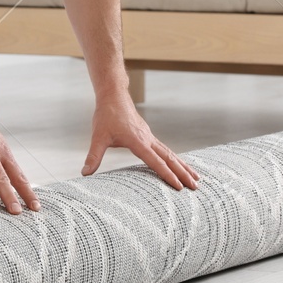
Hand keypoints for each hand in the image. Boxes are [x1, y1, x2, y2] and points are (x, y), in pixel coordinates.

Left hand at [83, 93, 200, 190]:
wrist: (113, 95)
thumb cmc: (106, 115)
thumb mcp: (98, 137)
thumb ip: (93, 156)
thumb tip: (85, 173)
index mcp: (138, 141)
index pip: (155, 161)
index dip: (167, 175)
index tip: (179, 186)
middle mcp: (147, 139)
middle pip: (170, 158)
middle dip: (183, 173)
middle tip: (196, 187)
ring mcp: (149, 137)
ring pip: (170, 154)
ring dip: (183, 166)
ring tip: (197, 178)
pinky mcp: (148, 135)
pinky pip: (165, 150)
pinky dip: (175, 159)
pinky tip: (179, 165)